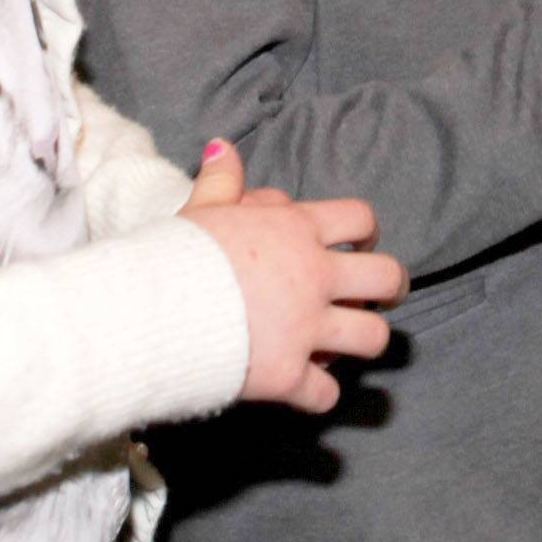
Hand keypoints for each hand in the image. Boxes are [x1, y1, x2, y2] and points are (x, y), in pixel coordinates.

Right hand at [177, 140, 405, 413]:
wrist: (149, 310)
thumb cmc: (175, 254)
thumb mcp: (203, 210)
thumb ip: (223, 180)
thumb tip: (222, 146)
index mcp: (297, 232)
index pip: (360, 219)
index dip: (367, 231)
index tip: (362, 243)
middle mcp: (314, 278)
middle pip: (387, 278)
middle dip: (391, 288)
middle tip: (380, 296)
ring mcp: (306, 328)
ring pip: (372, 337)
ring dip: (365, 340)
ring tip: (349, 343)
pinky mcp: (287, 375)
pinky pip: (326, 394)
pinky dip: (319, 394)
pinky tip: (307, 388)